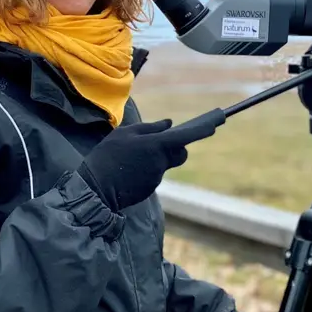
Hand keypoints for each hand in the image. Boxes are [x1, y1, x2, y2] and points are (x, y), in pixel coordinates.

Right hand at [77, 108, 224, 212]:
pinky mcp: (150, 187)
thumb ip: (149, 128)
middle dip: (176, 146)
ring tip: (131, 157)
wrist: (95, 188)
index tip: (216, 123)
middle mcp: (161, 162)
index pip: (185, 136)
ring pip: (164, 162)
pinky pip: (153, 173)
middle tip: (157, 142)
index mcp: (156, 145)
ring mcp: (157, 177)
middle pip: (180, 152)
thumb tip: (169, 124)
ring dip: (155, 158)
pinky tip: (128, 169)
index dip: (202, 129)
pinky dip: (145, 169)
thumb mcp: (124, 134)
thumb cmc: (108, 155)